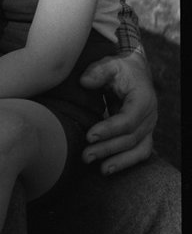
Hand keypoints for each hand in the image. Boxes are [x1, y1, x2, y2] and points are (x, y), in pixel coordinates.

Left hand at [80, 52, 156, 173]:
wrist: (135, 72)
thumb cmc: (120, 69)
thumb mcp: (110, 64)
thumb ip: (97, 71)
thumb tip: (84, 82)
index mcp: (143, 99)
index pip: (127, 120)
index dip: (109, 129)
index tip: (89, 136)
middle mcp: (150, 116)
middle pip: (130, 138)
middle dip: (108, 149)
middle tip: (85, 156)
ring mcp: (149, 127)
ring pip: (138, 150)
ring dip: (118, 161)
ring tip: (99, 169)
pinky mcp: (144, 134)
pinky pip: (139, 152)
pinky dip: (126, 162)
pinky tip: (108, 168)